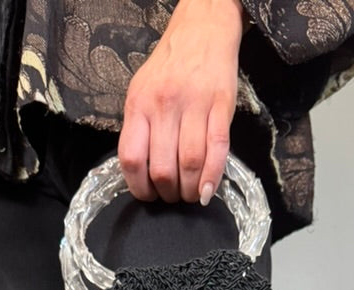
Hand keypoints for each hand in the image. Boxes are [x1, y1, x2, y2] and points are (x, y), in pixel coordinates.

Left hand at [118, 0, 244, 204]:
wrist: (202, 29)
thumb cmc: (170, 66)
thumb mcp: (141, 91)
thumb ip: (139, 128)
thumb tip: (140, 172)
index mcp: (139, 104)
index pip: (132, 158)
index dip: (139, 188)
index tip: (148, 196)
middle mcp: (164, 105)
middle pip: (163, 168)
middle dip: (168, 194)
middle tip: (173, 197)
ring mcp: (194, 105)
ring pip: (190, 164)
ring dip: (190, 190)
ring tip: (191, 195)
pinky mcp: (221, 106)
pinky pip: (217, 150)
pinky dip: (213, 177)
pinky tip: (209, 191)